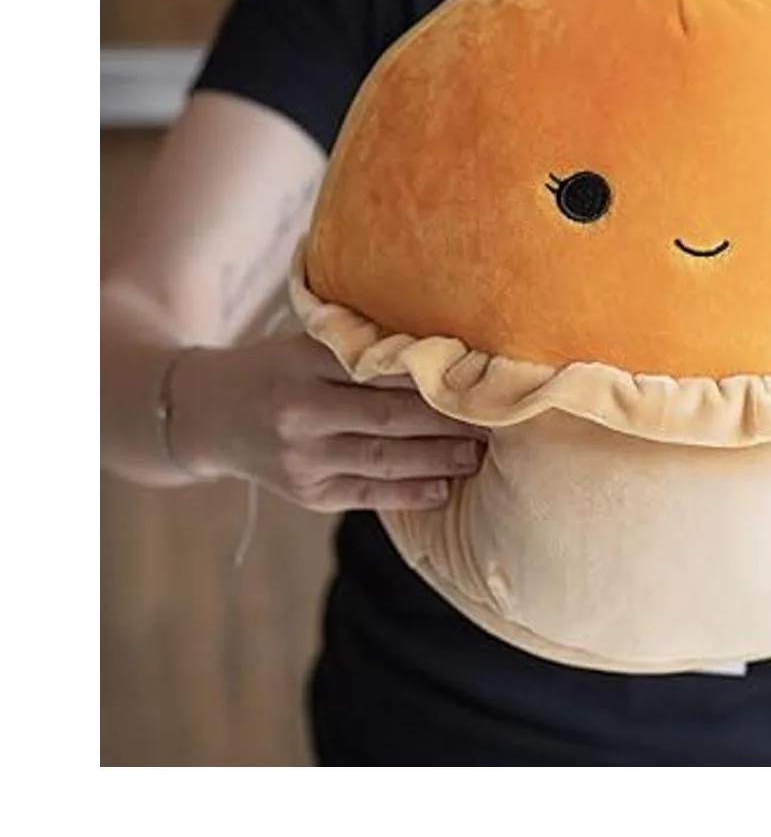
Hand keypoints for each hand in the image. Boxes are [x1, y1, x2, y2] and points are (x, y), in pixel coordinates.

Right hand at [168, 333, 485, 512]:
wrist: (206, 415)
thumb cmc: (277, 369)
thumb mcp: (305, 343)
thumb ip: (360, 346)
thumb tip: (445, 348)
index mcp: (304, 361)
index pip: (382, 367)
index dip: (435, 374)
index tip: (481, 373)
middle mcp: (301, 410)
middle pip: (391, 416)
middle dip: (450, 420)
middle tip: (498, 418)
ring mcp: (302, 458)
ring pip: (385, 459)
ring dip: (440, 458)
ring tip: (481, 453)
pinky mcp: (308, 494)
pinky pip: (369, 494)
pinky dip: (411, 492)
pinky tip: (445, 487)